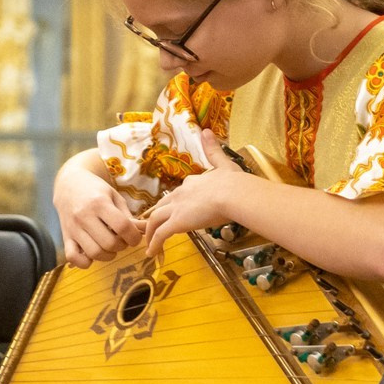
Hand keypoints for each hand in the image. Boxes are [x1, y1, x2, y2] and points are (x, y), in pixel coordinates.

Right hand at [54, 161, 143, 267]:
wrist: (68, 185)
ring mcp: (73, 228)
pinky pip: (72, 257)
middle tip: (122, 241)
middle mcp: (84, 216)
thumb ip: (127, 216)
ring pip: (94, 253)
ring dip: (107, 255)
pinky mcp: (65, 237)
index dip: (134, 237)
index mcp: (99, 203)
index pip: (123, 227)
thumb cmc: (96, 191)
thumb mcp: (114, 197)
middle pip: (109, 243)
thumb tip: (145, 231)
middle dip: (122, 246)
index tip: (135, 237)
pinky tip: (92, 255)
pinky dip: (84, 262)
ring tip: (109, 247)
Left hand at [141, 133, 254, 258]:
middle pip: (161, 206)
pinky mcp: (177, 222)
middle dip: (155, 216)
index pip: (178, 193)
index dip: (174, 202)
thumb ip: (213, 150)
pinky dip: (154, 244)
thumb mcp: (224, 163)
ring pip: (155, 221)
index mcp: (192, 183)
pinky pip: (160, 235)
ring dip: (150, 232)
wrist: (233, 194)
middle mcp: (180, 194)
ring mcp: (176, 208)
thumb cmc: (235, 183)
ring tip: (148, 244)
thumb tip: (207, 131)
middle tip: (151, 227)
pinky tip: (152, 253)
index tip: (173, 209)